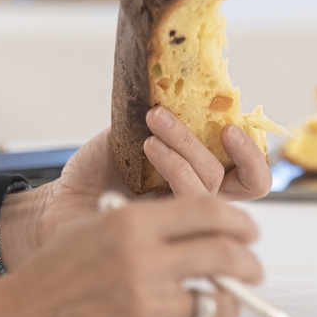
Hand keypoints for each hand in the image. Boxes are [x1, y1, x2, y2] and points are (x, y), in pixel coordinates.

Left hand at [0, 107, 271, 267]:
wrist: (62, 200)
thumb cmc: (98, 170)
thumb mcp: (133, 133)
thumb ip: (166, 120)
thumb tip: (187, 88)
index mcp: (202, 175)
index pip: (250, 176)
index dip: (254, 155)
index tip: (235, 126)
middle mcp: (199, 199)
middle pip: (245, 184)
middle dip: (237, 151)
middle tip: (223, 128)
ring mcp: (181, 216)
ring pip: (210, 187)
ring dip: (188, 148)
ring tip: (155, 126)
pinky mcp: (162, 228)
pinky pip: (183, 202)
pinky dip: (170, 166)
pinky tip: (147, 147)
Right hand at [0, 197, 262, 316]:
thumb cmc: (52, 276)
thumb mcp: (94, 228)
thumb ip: (143, 226)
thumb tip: (198, 232)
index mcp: (131, 223)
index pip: (208, 211)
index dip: (239, 221)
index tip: (249, 232)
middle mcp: (144, 260)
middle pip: (226, 256)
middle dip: (250, 265)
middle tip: (254, 271)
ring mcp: (148, 303)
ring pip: (218, 303)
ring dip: (227, 304)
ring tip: (221, 304)